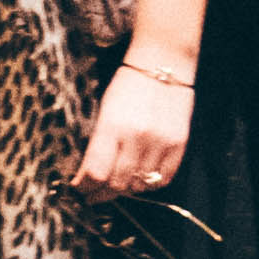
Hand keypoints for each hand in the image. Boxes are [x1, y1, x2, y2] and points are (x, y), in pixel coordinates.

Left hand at [77, 51, 196, 198]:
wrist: (163, 62)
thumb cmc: (128, 83)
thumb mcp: (105, 109)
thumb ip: (99, 142)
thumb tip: (90, 173)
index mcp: (112, 126)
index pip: (95, 172)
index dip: (84, 187)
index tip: (79, 189)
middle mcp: (137, 138)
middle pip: (116, 184)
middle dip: (101, 193)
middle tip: (93, 195)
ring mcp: (160, 143)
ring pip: (139, 185)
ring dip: (125, 190)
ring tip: (116, 187)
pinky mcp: (179, 145)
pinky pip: (163, 179)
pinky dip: (149, 184)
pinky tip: (139, 179)